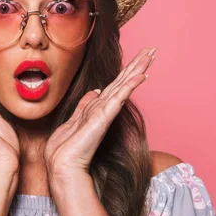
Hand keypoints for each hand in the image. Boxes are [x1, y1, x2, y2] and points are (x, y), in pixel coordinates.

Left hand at [43, 47, 155, 179]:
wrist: (62, 164)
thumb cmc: (66, 148)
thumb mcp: (74, 120)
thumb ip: (85, 106)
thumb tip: (94, 92)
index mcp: (98, 108)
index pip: (115, 85)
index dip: (127, 71)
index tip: (139, 58)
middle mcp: (105, 109)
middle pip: (124, 81)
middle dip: (137, 65)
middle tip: (153, 50)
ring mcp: (106, 112)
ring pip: (124, 85)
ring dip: (137, 69)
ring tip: (151, 55)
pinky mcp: (104, 117)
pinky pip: (119, 97)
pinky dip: (130, 85)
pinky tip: (140, 75)